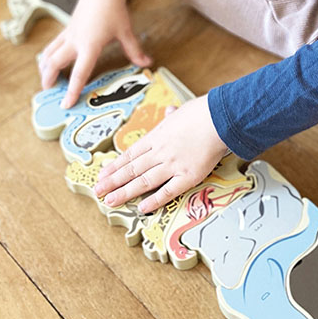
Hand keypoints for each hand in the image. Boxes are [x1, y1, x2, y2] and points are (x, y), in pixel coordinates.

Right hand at [39, 0, 151, 108]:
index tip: (65, 105)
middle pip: (54, 64)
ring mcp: (68, 34)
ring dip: (44, 68)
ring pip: (48, 54)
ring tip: (47, 80)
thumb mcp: (126, 31)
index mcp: (90, 46)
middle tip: (50, 93)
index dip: (72, 91)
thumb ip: (134, 50)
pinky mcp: (67, 28)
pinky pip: (52, 45)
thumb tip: (147, 63)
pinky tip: (50, 61)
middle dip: (49, 80)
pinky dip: (48, 56)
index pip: (79, 73)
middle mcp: (74, 42)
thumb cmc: (114, 9)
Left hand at [93, 94, 227, 212]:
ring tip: (110, 201)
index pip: (130, 154)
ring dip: (125, 192)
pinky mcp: (188, 176)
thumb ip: (173, 115)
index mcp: (157, 136)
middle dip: (113, 181)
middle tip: (98, 191)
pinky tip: (141, 208)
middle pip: (132, 169)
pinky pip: (167, 191)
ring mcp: (172, 165)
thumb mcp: (182, 111)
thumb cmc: (202, 112)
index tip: (102, 175)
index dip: (115, 166)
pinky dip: (154, 200)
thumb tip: (169, 110)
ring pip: (143, 181)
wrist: (219, 118)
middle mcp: (160, 152)